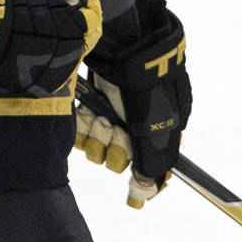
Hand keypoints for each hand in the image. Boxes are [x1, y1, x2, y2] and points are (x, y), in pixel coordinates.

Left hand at [80, 0, 190, 207]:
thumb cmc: (142, 86)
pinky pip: (82, 130)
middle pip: (118, 157)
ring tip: (98, 118)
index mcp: (160, 129)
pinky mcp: (88, 103)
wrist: (118, 45)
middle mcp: (135, 124)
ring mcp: (110, 112)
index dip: (139, 179)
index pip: (149, 166)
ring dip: (96, 136)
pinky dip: (82, 127)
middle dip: (114, 147)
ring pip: (97, 145)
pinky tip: (85, 115)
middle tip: (113, 130)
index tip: (131, 192)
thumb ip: (151, 163)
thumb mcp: (154, 126)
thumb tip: (143, 196)